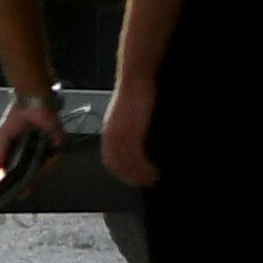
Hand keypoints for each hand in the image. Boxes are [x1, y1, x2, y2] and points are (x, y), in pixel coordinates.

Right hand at [0, 91, 65, 182]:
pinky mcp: (59, 141)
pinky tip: (39, 171)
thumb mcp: (4, 136)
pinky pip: (56, 156)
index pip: (23, 166)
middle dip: (29, 182)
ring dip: (38, 176)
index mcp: (24, 146)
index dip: (18, 178)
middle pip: (35, 168)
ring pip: (46, 165)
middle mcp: (37, 148)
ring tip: (28, 186)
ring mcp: (48, 146)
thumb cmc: (18, 114)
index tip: (13, 190)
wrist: (32, 101)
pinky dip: (50, 164)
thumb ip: (1, 152)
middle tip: (23, 193)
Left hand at [101, 72, 159, 189]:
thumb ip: (129, 131)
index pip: (111, 159)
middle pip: (117, 164)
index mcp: (108, 133)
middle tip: (146, 183)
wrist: (136, 79)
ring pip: (126, 163)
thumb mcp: (128, 117)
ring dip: (139, 174)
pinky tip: (154, 172)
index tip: (134, 179)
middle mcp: (110, 136)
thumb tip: (138, 144)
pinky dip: (143, 168)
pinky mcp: (129, 132)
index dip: (122, 172)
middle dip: (130, 177)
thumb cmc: (136, 96)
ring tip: (153, 179)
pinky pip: (134, 157)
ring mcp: (119, 135)